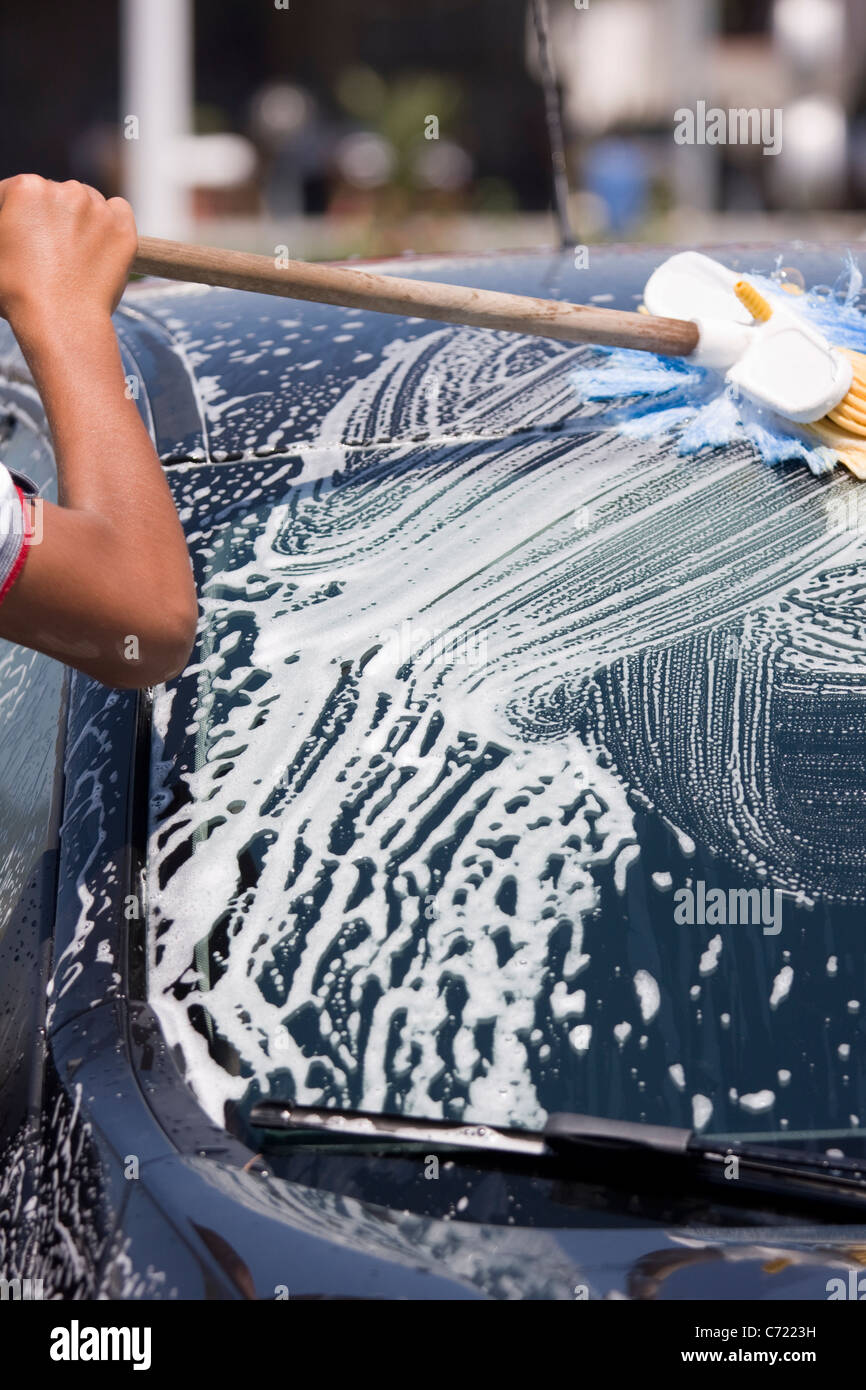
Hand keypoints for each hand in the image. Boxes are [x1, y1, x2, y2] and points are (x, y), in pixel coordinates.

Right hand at [0, 174, 136, 333]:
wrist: (61, 322)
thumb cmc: (19, 293)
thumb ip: (5, 228)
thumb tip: (17, 232)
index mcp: (26, 188)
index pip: (15, 195)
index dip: (13, 217)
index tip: (19, 237)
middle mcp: (64, 189)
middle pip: (54, 196)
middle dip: (49, 218)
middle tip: (46, 251)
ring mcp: (98, 209)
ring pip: (87, 202)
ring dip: (79, 220)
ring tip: (72, 254)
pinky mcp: (123, 229)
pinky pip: (118, 211)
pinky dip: (110, 224)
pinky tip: (99, 247)